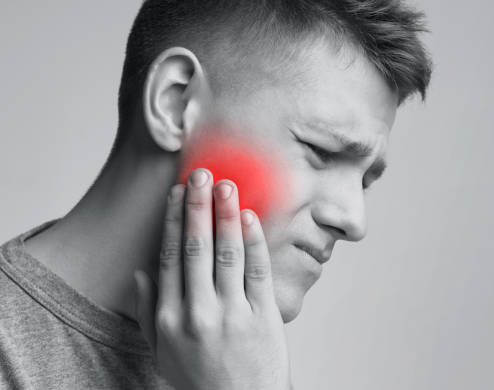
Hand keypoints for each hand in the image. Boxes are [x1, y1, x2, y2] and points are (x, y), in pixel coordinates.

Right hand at [133, 168, 291, 389]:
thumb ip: (148, 312)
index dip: (172, 222)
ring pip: (227, 254)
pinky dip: (253, 242)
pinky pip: (257, 272)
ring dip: (225, 215)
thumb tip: (140, 273)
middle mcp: (198, 313)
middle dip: (197, 207)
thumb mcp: (162, 352)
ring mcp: (232, 314)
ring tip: (226, 186)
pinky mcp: (263, 317)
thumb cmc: (200, 379)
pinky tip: (249, 218)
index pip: (169, 257)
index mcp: (170, 318)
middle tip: (200, 175)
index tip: (176, 194)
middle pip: (195, 249)